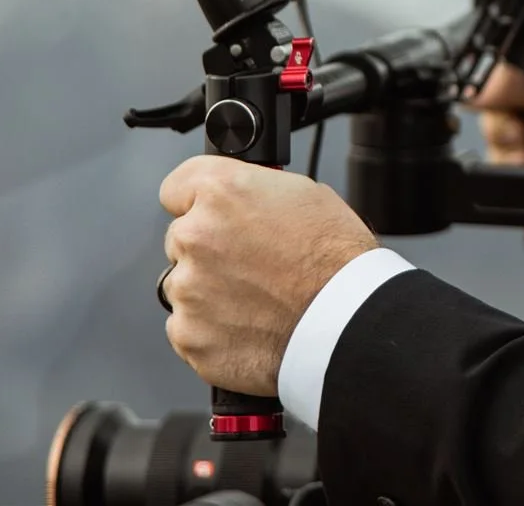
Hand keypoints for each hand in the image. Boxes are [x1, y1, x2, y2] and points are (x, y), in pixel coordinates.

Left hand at [158, 154, 378, 394]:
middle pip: (182, 239)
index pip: (177, 187)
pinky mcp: (188, 335)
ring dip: (209, 292)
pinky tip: (250, 328)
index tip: (210, 213)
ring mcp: (187, 289)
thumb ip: (254, 195)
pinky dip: (212, 331)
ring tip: (258, 302)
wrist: (346, 323)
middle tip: (251, 266)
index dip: (196, 201)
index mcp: (222, 193)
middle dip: (209, 250)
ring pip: (185, 286)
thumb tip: (242, 202)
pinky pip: (188, 328)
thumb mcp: (305, 196)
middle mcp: (195, 236)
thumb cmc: (336, 260)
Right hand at [470, 59, 523, 165]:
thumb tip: (473, 89)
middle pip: (487, 115)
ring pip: (492, 142)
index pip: (489, 81)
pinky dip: (511, 166)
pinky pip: (499, 162)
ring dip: (508, 153)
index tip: (510, 112)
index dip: (491, 100)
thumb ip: (513, 87)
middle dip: (503, 131)